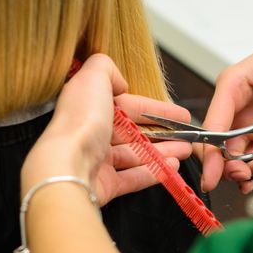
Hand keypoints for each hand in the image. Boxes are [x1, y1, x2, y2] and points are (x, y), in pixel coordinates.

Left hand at [21, 54, 192, 203]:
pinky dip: (153, 173)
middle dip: (164, 134)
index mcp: (92, 108)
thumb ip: (106, 68)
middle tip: (186, 136)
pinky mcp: (104, 185)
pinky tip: (171, 168)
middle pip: (136, 133)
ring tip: (185, 151)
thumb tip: (120, 81)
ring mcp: (98, 161)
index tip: (180, 115)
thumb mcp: (92, 77)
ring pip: (137, 156)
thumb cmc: (79, 122)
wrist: (65, 165)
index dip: (158, 110)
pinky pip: (133, 178)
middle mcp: (94, 133)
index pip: (132, 107)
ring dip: (163, 153)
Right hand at [202, 17, 252, 192]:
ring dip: (244, 168)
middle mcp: (235, 105)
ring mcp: (249, 120)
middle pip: (219, 144)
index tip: (211, 177)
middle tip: (245, 177)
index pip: (213, 124)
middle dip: (227, 164)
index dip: (210, 152)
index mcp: (232, 85)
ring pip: (234, 154)